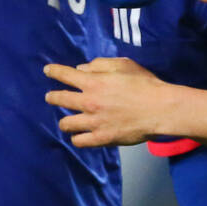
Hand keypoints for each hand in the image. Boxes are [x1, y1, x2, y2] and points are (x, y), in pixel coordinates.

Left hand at [44, 57, 170, 147]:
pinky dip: (77, 137)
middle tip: (50, 97)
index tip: (47, 71)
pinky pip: (79, 141)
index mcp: (94, 82)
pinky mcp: (101, 138)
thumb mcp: (124, 65)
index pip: (65, 75)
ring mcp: (93, 122)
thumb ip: (101, 64)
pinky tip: (79, 134)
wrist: (159, 109)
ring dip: (65, 120)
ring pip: (66, 123)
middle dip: (52, 97)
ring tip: (67, 120)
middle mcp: (89, 101)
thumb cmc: (144, 84)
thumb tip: (82, 69)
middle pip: (60, 99)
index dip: (54, 71)